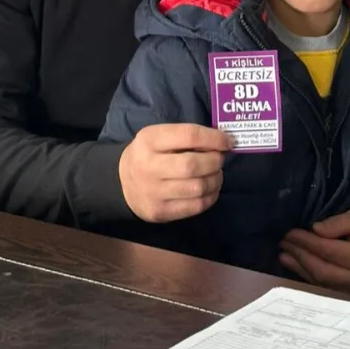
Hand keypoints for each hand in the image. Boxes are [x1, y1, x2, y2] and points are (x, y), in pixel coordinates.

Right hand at [118, 123, 232, 222]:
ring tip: (215, 173)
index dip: (213, 138)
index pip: (188, 135)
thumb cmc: (148, 154)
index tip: (227, 141)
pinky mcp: (160, 212)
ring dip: (215, 179)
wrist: (122, 183)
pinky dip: (210, 196)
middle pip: (193, 165)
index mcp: (149, 140)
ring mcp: (154, 192)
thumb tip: (222, 141)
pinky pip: (195, 206)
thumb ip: (186, 136)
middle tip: (219, 159)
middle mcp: (149, 166)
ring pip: (197, 188)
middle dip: (215, 161)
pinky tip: (210, 189)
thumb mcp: (159, 136)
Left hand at [278, 204, 349, 296]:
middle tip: (284, 243)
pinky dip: (311, 277)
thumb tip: (314, 230)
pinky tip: (298, 267)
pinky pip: (329, 287)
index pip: (328, 251)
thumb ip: (336, 223)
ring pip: (323, 282)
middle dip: (300, 256)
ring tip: (284, 255)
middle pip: (323, 270)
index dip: (306, 242)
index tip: (290, 233)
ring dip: (301, 268)